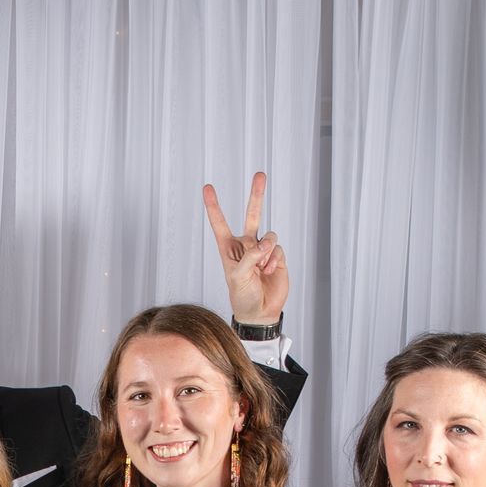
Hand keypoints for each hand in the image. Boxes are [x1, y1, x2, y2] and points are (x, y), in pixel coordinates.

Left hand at [203, 172, 288, 326]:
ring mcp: (263, 250)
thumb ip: (250, 257)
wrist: (260, 311)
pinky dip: (274, 259)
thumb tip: (264, 243)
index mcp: (228, 249)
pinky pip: (278, 248)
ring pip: (269, 235)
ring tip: (262, 266)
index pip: (220, 223)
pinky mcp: (277, 256)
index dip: (214, 206)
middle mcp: (246, 246)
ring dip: (266, 250)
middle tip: (260, 174)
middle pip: (252, 215)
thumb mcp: (238, 277)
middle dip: (256, 195)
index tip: (208, 188)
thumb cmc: (242, 296)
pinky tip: (270, 271)